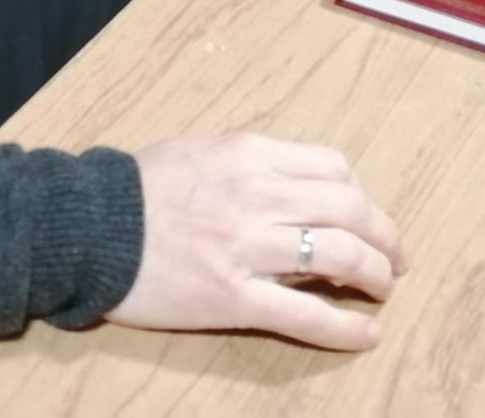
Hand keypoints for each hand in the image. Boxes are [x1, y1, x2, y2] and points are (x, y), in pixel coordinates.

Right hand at [107, 133, 408, 350]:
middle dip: (385, 235)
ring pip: (340, 256)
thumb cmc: (139, 187)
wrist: (89, 226)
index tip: (367, 214)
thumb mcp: (202, 150)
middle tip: (395, 258)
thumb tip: (299, 180)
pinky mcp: (233, 297)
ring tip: (384, 291)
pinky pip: (305, 315)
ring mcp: (247, 248)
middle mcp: (258, 195)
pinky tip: (368, 334)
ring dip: (375, 276)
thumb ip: (253, 162)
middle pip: (351, 209)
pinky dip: (346, 328)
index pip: (333, 167)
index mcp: (251, 154)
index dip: (362, 193)